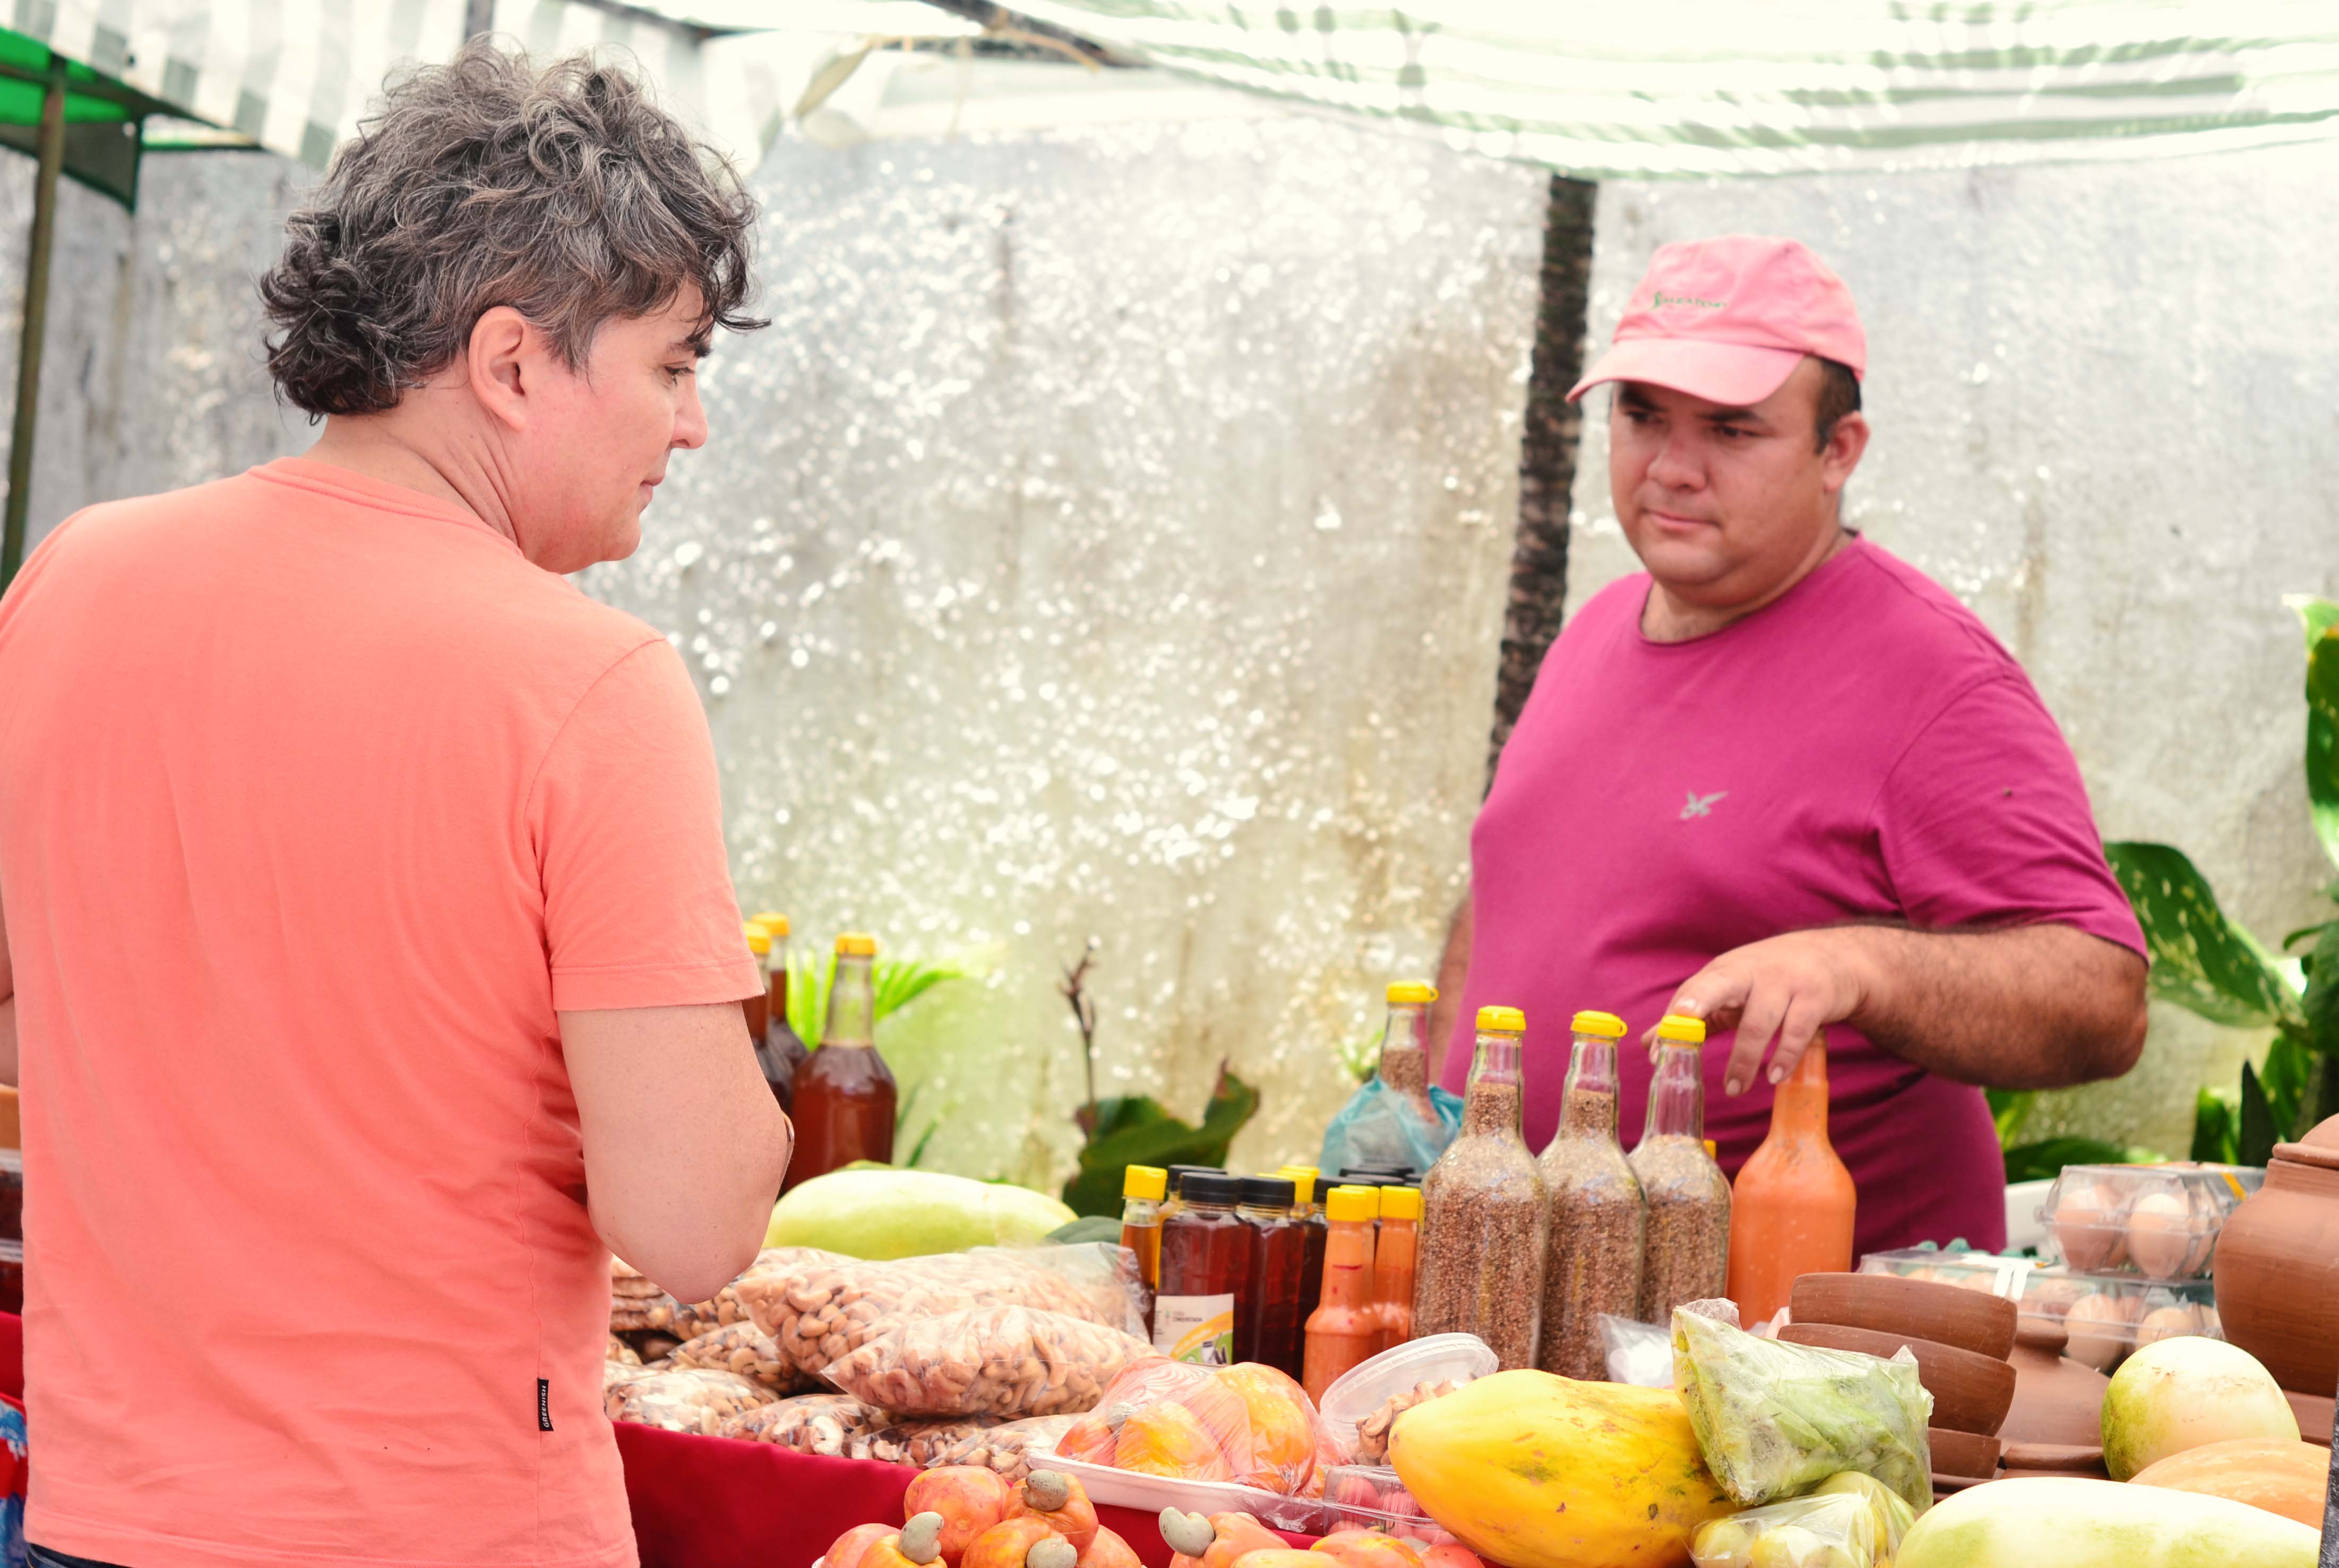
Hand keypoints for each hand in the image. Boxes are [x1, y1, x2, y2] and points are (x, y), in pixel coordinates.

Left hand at [1645, 930, 1877, 1097]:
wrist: (1833, 957)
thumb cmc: (1770, 978)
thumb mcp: (1730, 989)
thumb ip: (1694, 1016)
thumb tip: (1647, 1043)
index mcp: (1725, 971)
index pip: (1690, 993)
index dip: (1671, 1022)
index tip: (1655, 1052)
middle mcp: (1750, 972)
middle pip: (1718, 986)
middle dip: (1697, 1005)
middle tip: (1682, 1037)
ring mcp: (1784, 983)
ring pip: (1759, 1021)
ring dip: (1745, 1058)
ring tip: (1735, 1088)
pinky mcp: (1815, 997)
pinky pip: (1797, 1030)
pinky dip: (1785, 1055)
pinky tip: (1774, 1076)